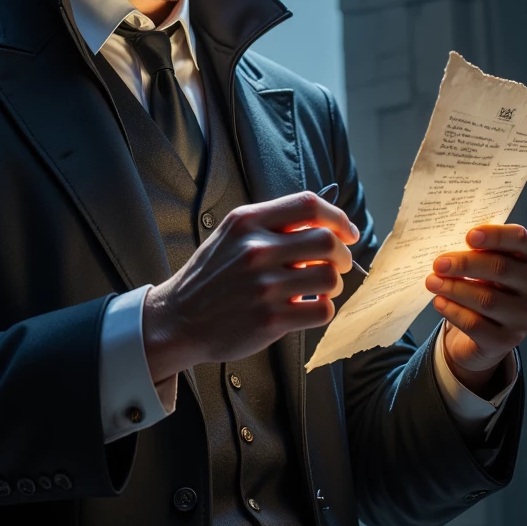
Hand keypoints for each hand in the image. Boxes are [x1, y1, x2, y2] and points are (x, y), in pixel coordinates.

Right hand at [143, 191, 357, 382]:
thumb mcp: (231, 235)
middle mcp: (256, 250)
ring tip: (321, 288)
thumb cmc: (212, 276)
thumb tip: (324, 222)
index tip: (347, 231)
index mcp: (247, 222)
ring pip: (329, 277)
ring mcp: (263, 287)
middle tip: (339, 263)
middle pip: (326, 240)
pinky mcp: (270, 320)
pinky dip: (324, 309)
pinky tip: (309, 308)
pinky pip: (321, 310)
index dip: (338, 216)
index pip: (309, 204)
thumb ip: (270, 224)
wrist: (179, 319)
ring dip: (334, 283)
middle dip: (343, 253)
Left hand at [425, 224, 526, 393]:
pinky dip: (453, 311)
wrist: (488, 327)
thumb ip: (478, 249)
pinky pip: (476, 324)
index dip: (496, 236)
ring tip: (432, 282)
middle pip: (502, 269)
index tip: (469, 236)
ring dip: (455, 289)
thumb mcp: (487, 260)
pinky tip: (439, 302)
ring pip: (488, 299)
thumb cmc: (487, 281)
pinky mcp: (508, 339)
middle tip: (439, 263)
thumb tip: (448, 242)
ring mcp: (525, 315)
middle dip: (466, 264)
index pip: (522, 239)